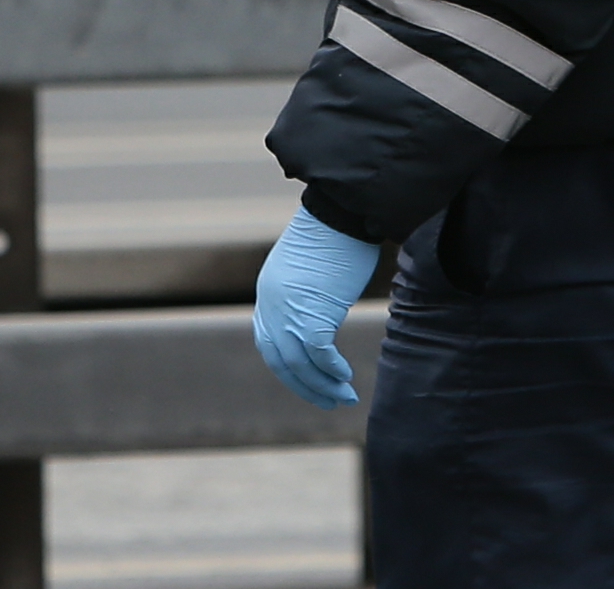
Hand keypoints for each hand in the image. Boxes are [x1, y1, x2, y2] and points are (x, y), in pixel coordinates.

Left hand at [251, 206, 379, 408]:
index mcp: (268, 295)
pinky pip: (319, 354)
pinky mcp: (312, 313)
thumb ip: (302, 297)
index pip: (269, 345)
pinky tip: (345, 377)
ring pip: (300, 364)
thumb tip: (319, 315)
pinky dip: (332, 370)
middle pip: (281, 361)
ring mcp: (289, 312)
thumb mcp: (307, 271)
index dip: (287, 369)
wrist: (340, 213)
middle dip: (305, 386)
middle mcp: (272, 306)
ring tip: (343, 397)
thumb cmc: (333, 235)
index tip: (307, 382)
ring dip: (323, 385)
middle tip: (328, 401)